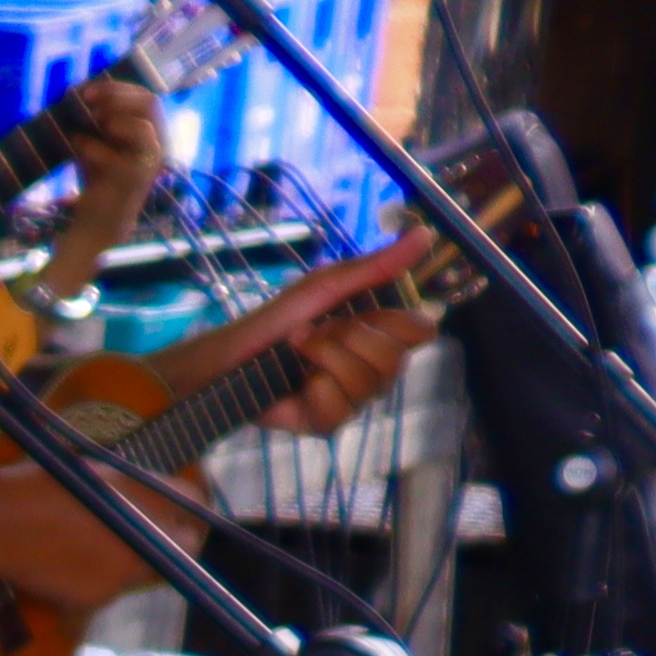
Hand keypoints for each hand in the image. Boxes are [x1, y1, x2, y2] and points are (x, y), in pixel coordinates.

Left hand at [54, 66, 167, 227]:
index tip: (86, 89)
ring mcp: (151, 161)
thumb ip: (95, 120)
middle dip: (115, 96)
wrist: (98, 221)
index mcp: (152, 130)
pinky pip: (116, 155)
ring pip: (142, 126)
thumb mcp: (97, 142)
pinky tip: (76, 145)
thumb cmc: (99, 178)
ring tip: (87, 125)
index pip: (146, 96)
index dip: (117, 87)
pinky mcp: (136, 179)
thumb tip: (77, 91)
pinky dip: (91, 146)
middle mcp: (158, 143)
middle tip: (86, 100)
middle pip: (149, 103)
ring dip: (111, 119)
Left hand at [209, 246, 435, 437]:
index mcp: (382, 333)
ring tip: (298, 349)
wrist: (230, 354)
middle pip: (395, 360)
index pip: (423, 331)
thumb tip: (425, 233)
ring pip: (367, 384)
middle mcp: (375, 368)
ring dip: (324, 357)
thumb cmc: (280, 319)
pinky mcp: (328, 421)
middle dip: (348, 338)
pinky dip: (314, 388)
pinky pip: (340, 409)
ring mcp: (354, 397)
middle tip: (315, 330)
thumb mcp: (325, 285)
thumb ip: (375, 266)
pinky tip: (297, 383)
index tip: (362, 311)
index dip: (396, 323)